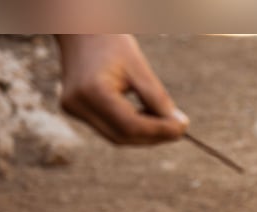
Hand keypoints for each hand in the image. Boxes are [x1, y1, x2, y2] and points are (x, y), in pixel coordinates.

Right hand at [55, 35, 187, 144]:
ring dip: (145, 135)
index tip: (183, 126)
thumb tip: (179, 127)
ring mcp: (73, 110)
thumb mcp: (139, 66)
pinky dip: (132, 128)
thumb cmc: (111, 41)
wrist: (79, 30)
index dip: (160, 131)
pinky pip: (109, 128)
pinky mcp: (75, 111)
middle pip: (123, 136)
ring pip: (117, 137)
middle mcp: (78, 105)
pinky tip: (148, 117)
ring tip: (165, 120)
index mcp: (92, 92)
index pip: (131, 125)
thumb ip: (157, 97)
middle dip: (154, 136)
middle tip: (179, 128)